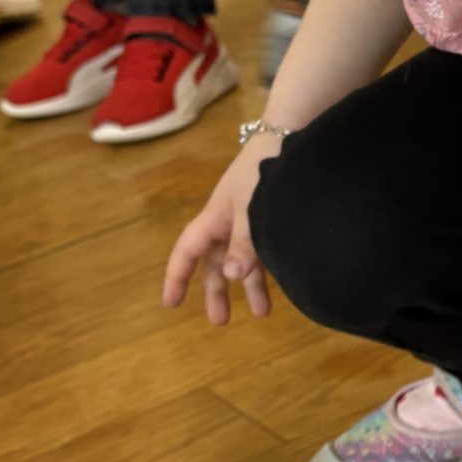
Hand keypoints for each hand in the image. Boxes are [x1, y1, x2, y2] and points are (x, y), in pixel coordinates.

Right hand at [163, 131, 283, 323]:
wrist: (290, 139)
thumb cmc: (263, 170)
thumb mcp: (251, 209)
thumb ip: (244, 243)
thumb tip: (231, 277)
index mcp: (214, 218)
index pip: (187, 251)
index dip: (177, 277)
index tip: (171, 303)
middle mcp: (227, 222)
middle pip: (214, 262)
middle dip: (216, 291)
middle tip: (219, 322)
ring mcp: (248, 222)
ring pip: (243, 260)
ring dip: (250, 286)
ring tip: (261, 315)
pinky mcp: (270, 220)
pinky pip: (263, 252)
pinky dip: (267, 270)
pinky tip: (279, 288)